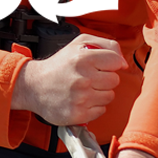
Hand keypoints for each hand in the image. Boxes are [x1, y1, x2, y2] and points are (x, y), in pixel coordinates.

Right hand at [11, 34, 125, 125]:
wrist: (34, 87)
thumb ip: (106, 45)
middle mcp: (82, 78)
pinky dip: (93, 106)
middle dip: (104, 78)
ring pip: (109, 96)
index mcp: (83, 58)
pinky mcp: (78, 114)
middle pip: (114, 80)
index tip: (101, 65)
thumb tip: (123, 62)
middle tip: (89, 77)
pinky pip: (101, 110)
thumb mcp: (79, 44)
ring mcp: (81, 98)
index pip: (116, 62)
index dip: (111, 63)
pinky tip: (81, 100)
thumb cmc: (59, 65)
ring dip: (100, 93)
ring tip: (84, 89)